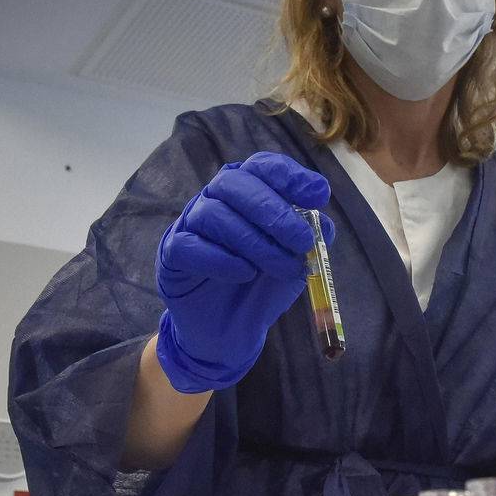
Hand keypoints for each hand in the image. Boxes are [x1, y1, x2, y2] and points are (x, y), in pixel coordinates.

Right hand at [154, 152, 335, 392]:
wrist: (231, 328)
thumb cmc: (263, 283)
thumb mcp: (295, 259)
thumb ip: (310, 238)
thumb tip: (323, 225)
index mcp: (248, 190)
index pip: (264, 167)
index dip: (291, 176)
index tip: (319, 195)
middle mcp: (216, 198)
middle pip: (237, 184)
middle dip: (275, 212)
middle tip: (302, 242)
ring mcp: (190, 223)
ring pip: (215, 214)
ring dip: (255, 242)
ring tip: (283, 268)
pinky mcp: (172, 253)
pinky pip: (191, 246)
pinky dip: (222, 260)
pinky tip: (245, 274)